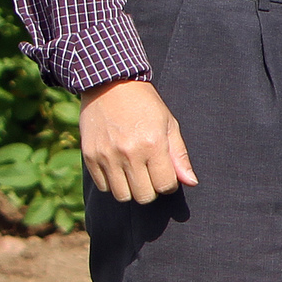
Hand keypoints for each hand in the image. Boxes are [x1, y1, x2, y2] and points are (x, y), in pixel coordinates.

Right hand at [79, 78, 195, 202]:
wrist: (109, 85)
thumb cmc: (145, 105)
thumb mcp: (168, 124)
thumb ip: (179, 156)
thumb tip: (191, 182)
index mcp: (153, 144)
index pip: (165, 185)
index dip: (169, 184)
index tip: (166, 174)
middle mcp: (129, 153)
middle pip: (144, 196)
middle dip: (151, 189)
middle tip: (150, 174)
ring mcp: (106, 156)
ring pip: (122, 196)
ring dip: (131, 189)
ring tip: (134, 173)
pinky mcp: (90, 157)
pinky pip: (103, 187)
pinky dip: (112, 183)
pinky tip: (118, 168)